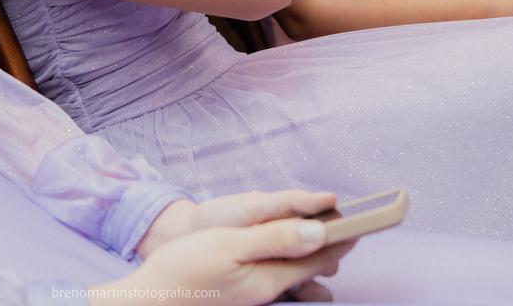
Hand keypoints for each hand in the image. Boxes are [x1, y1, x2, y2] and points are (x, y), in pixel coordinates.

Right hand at [105, 208, 352, 305]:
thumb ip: (276, 237)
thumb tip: (320, 230)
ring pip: (297, 274)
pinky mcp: (242, 292)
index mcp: (271, 278)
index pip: (320, 254)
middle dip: (332, 244)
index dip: (343, 233)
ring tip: (325, 233)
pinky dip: (289, 260)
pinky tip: (285, 250)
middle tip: (348, 219)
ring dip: (312, 254)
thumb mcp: (230, 245)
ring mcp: (255, 294)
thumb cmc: (184, 271)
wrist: (149, 299)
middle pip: (313, 267)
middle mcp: (269, 291)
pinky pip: (277, 277)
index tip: (363, 215)